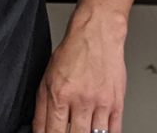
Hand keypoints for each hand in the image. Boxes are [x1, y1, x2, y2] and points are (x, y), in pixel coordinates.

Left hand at [33, 9, 126, 132]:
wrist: (98, 33)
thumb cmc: (74, 52)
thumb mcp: (47, 78)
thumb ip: (41, 108)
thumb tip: (39, 131)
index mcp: (60, 96)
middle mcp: (81, 100)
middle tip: (70, 132)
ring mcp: (101, 102)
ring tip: (83, 130)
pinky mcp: (117, 101)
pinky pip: (114, 130)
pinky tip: (99, 131)